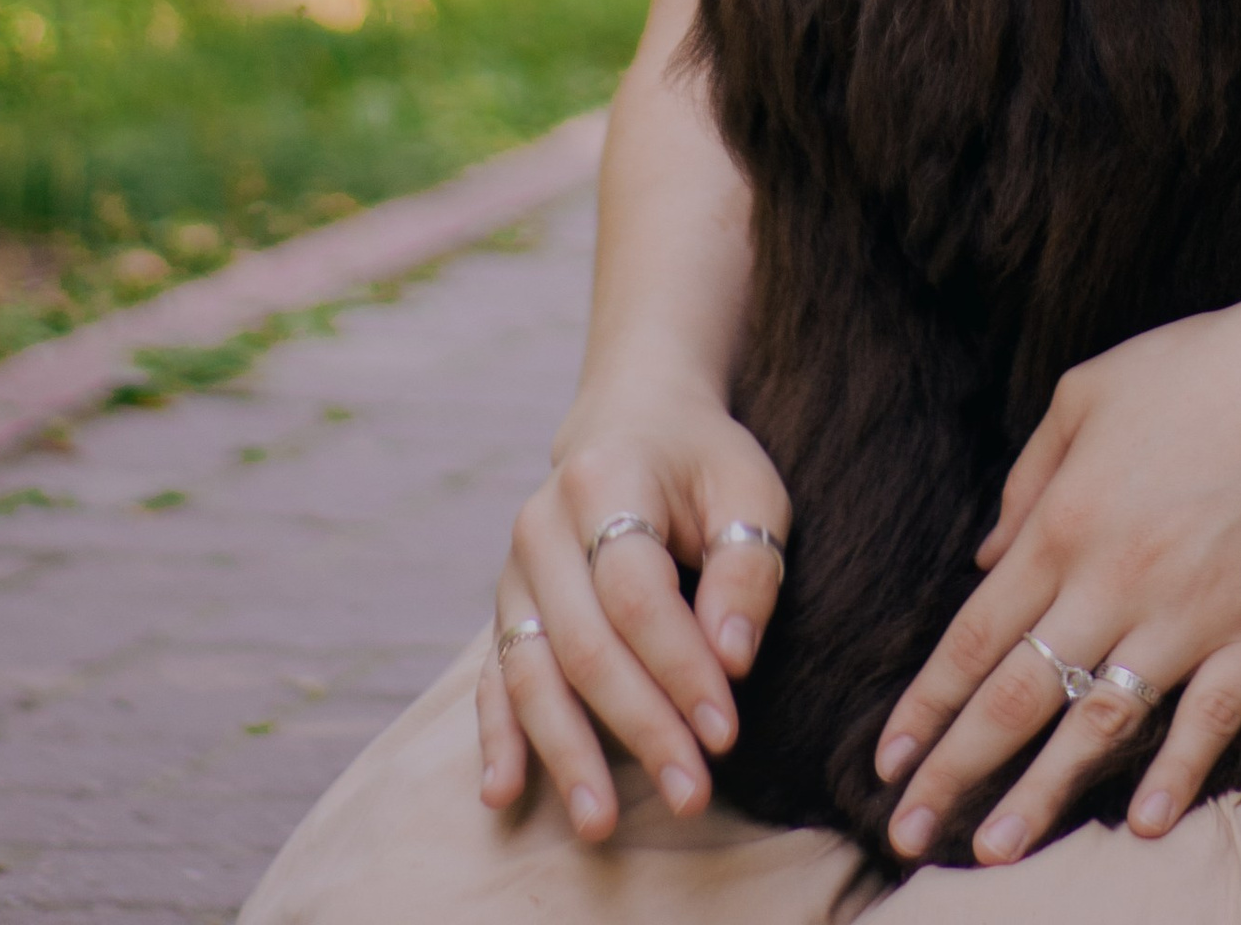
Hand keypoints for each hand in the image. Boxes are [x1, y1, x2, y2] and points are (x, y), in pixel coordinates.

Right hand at [475, 371, 790, 845]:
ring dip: (567, 752)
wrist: (630, 418)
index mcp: (603, 479)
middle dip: (639, 726)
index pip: (637, 593)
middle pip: (584, 644)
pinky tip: (504, 791)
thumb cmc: (701, 461)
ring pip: (532, 672)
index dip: (680, 666)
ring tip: (600, 822)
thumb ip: (745, 566)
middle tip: (689, 793)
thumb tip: (732, 661)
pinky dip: (498, 737)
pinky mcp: (506, 609)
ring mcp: (514, 571)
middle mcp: (542, 525)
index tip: (724, 731)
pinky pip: (493, 679)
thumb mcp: (747, 488)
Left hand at [873, 218, 1240, 865]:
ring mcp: (1188, 615)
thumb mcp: (1087, 391)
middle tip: (908, 835)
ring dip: (1042, 794)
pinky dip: (1176, 776)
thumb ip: (1028, 476)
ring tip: (994, 851)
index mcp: (1066, 521)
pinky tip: (1144, 826)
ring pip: (1098, 723)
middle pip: (1017, 695)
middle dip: (955, 770)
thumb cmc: (1200, 367)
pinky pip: (1208, 722)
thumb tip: (986, 557)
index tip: (887, 760)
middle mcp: (1114, 580)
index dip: (926, 705)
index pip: (975, 635)